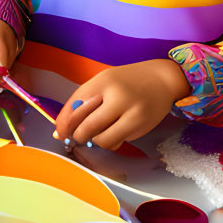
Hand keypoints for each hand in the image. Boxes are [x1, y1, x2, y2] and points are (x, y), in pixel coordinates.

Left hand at [55, 59, 190, 149]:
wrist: (162, 80)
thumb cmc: (127, 81)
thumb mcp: (103, 81)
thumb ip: (83, 100)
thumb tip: (61, 129)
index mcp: (104, 81)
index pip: (76, 105)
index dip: (63, 122)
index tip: (59, 132)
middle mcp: (118, 97)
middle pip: (87, 126)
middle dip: (77, 135)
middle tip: (77, 134)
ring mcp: (132, 114)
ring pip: (102, 140)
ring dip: (94, 140)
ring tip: (97, 131)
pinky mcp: (141, 128)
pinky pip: (117, 143)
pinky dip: (109, 141)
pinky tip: (113, 131)